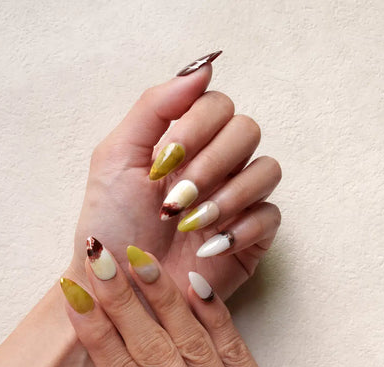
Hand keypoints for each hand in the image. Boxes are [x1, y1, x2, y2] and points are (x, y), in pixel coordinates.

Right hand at [58, 250, 340, 366]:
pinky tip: (193, 282)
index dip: (96, 334)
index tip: (75, 297)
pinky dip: (213, 312)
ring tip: (138, 259)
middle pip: (153, 348)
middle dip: (121, 299)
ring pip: (192, 338)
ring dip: (162, 295)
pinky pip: (235, 346)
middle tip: (100, 257)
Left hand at [67, 53, 280, 300]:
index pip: (216, 104)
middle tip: (174, 199)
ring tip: (188, 224)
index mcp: (184, 143)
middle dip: (210, 163)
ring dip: (228, 195)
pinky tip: (208, 247)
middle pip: (246, 130)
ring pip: (267, 169)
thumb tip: (205, 64)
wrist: (118, 285)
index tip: (161, 164)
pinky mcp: (249, 236)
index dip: (195, 128)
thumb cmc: (111, 224)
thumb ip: (154, 106)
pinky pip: (271, 216)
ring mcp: (235, 200)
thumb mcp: (116, 157)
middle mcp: (215, 165)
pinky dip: (242, 228)